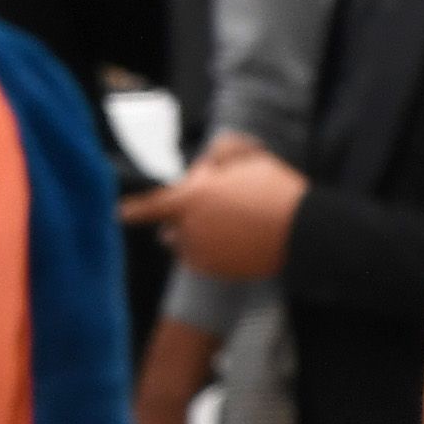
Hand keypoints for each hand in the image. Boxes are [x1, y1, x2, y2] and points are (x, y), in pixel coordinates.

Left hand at [127, 136, 308, 285]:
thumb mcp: (248, 156)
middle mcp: (189, 228)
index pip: (151, 206)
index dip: (134, 209)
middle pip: (172, 223)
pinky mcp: (217, 269)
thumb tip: (207, 166)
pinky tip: (237, 239)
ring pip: (186, 241)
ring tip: (231, 222)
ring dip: (197, 232)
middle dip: (185, 214)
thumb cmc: (275, 190)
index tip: (120, 213)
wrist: (302, 231)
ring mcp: (202, 252)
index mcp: (191, 197)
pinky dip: (212, 249)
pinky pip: (203, 257)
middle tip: (220, 204)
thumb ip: (219, 154)